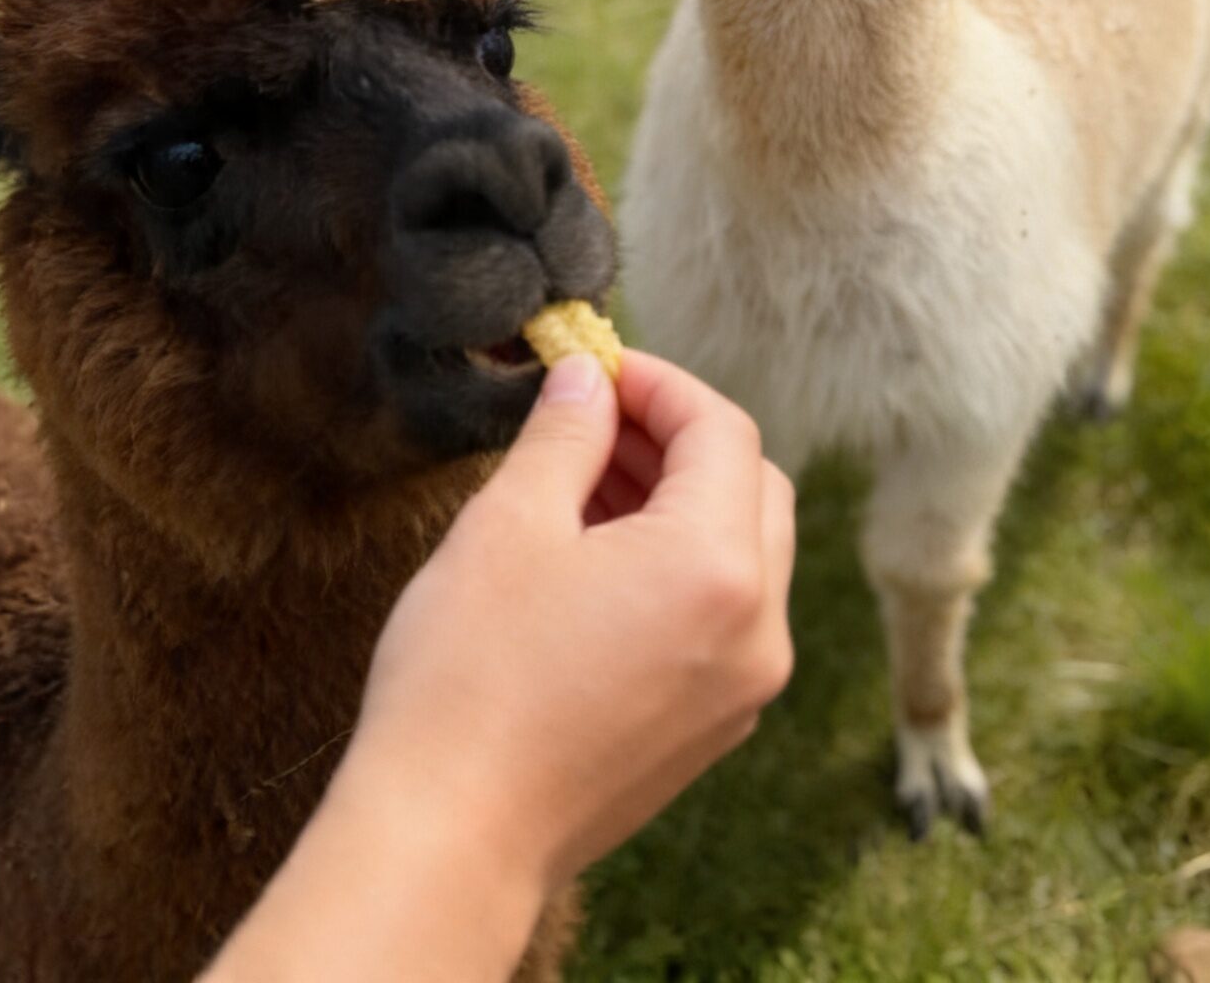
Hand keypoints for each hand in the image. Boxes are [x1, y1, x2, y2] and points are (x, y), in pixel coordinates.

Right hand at [215, 350, 794, 981]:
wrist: (450, 841)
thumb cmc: (469, 679)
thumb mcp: (510, 523)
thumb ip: (566, 435)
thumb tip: (588, 379)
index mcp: (719, 567)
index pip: (723, 431)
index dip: (660, 384)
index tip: (597, 368)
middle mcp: (759, 630)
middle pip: (752, 488)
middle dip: (678, 440)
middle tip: (595, 419)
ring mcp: (742, 690)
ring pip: (743, 554)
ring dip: (679, 502)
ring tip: (583, 481)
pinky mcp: (711, 731)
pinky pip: (723, 618)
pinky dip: (678, 569)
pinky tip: (594, 558)